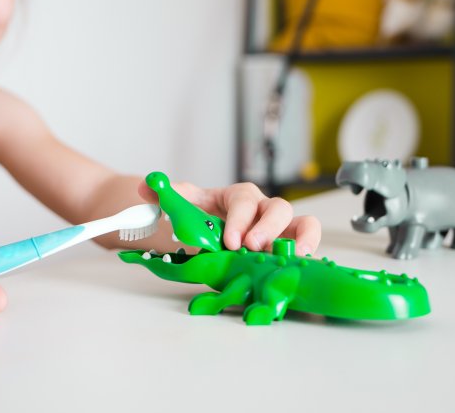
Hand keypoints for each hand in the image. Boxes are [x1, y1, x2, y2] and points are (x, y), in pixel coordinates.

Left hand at [138, 180, 320, 255]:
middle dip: (267, 228)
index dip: (240, 219)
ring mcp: (280, 230)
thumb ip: (166, 197)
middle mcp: (264, 210)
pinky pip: (307, 244)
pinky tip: (300, 267)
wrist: (208, 231)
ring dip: (301, 239)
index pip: (245, 200)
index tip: (230, 240)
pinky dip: (308, 253)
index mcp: (239, 197)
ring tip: (289, 257)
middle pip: (278, 209)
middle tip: (251, 248)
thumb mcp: (184, 206)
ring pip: (304, 224)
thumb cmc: (203, 217)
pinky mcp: (288, 248)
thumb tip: (146, 187)